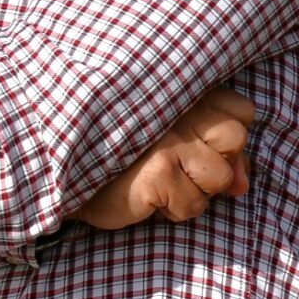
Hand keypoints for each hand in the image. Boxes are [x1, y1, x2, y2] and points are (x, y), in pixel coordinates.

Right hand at [74, 89, 257, 230]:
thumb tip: (244, 185)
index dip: (224, 138)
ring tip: (156, 180)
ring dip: (193, 191)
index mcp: (176, 89)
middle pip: (235, 140)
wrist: (54, 167)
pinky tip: (144, 195)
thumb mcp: (171, 144)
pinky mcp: (159, 173)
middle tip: (173, 165)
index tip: (191, 144)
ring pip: (220, 177)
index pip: (241, 111)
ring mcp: (168, 139)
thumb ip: (216, 155)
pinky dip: (172, 209)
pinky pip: (193, 205)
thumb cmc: (117, 156)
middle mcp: (174, 105)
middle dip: (214, 164)